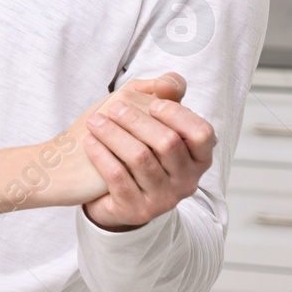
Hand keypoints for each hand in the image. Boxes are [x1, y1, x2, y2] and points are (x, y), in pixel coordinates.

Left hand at [82, 74, 215, 230]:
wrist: (113, 195)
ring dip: (113, 134)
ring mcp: (164, 199)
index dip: (177, 114)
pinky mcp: (137, 210)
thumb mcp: (152, 122)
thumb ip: (163, 97)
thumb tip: (169, 82)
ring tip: (94, 121)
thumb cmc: (138, 149)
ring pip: (140, 158)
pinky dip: (101, 154)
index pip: (202, 133)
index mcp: (198, 158)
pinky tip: (89, 141)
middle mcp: (187, 181)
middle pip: (167, 143)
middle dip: (137, 120)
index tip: (152, 102)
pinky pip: (118, 177)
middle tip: (113, 106)